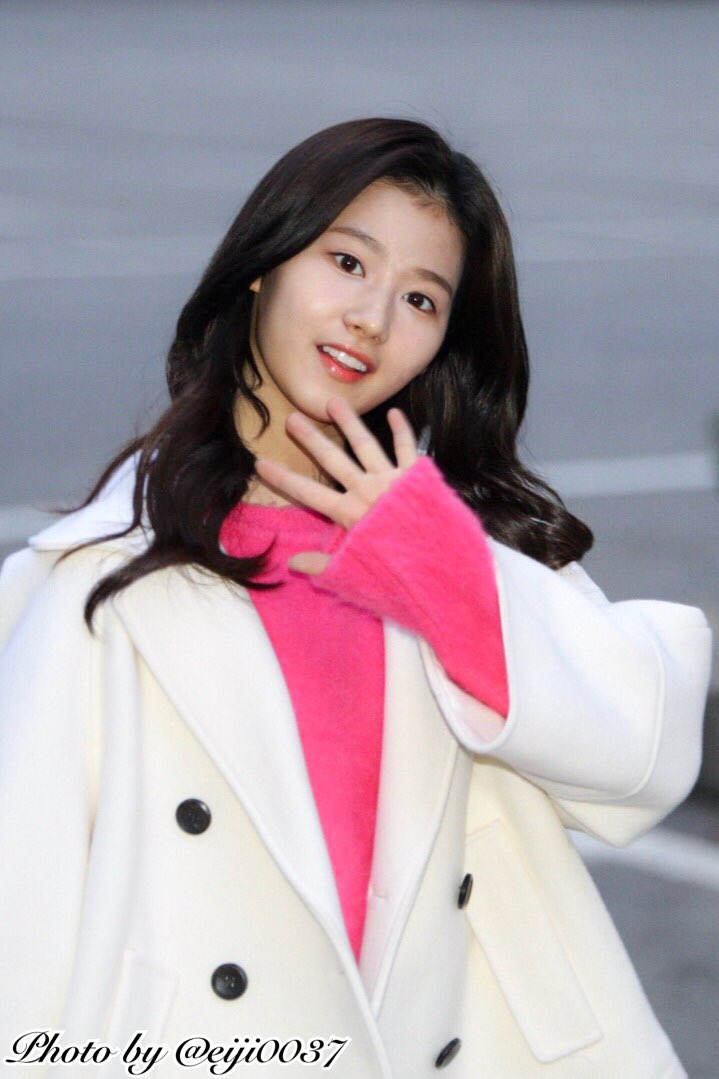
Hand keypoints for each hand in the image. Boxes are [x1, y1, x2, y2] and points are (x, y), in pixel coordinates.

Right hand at [253, 396, 419, 575]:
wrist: (440, 568)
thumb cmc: (396, 575)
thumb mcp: (353, 575)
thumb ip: (322, 565)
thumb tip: (291, 563)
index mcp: (349, 515)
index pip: (308, 493)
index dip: (283, 479)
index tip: (261, 462)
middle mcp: (367, 491)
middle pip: (332, 460)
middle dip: (310, 439)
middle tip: (292, 418)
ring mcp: (392, 481)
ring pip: (365, 445)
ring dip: (348, 422)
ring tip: (333, 402)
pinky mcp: (418, 478)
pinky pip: (407, 448)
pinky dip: (402, 430)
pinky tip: (394, 413)